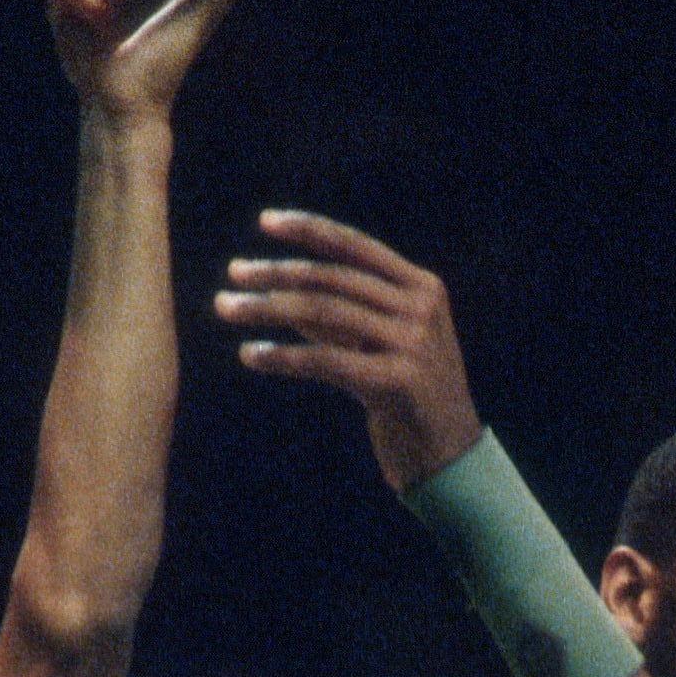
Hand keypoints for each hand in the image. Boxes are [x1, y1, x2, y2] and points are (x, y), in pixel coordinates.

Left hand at [216, 209, 484, 488]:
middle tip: (232, 275)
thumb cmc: (406, 395)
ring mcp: (414, 344)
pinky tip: (251, 355)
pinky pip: (326, 360)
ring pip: (325, 313)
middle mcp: (421, 308)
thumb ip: (340, 313)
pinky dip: (282, 355)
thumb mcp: (381, 341)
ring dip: (268, 308)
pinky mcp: (398, 382)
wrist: (448, 455)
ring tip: (227, 308)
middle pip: (333, 278)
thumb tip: (275, 287)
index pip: (356, 247)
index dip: (309, 230)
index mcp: (422, 287)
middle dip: (276, 273)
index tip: (265, 222)